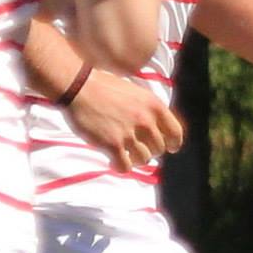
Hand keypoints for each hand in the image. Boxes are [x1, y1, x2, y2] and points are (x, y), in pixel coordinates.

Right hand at [64, 69, 183, 171]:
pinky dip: (120, 167)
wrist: (77, 85)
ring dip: (134, 159)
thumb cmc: (103, 87)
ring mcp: (129, 133)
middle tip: (135, 148)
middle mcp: (146, 120)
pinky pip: (125, 167)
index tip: (170, 148)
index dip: (173, 143)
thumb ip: (148, 110)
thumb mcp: (135, 92)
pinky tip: (112, 162)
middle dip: (149, 150)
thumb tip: (156, 130)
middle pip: (158, 149)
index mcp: (154, 106)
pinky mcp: (113, 144)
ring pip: (144, 159)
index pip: (175, 133)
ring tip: (124, 154)